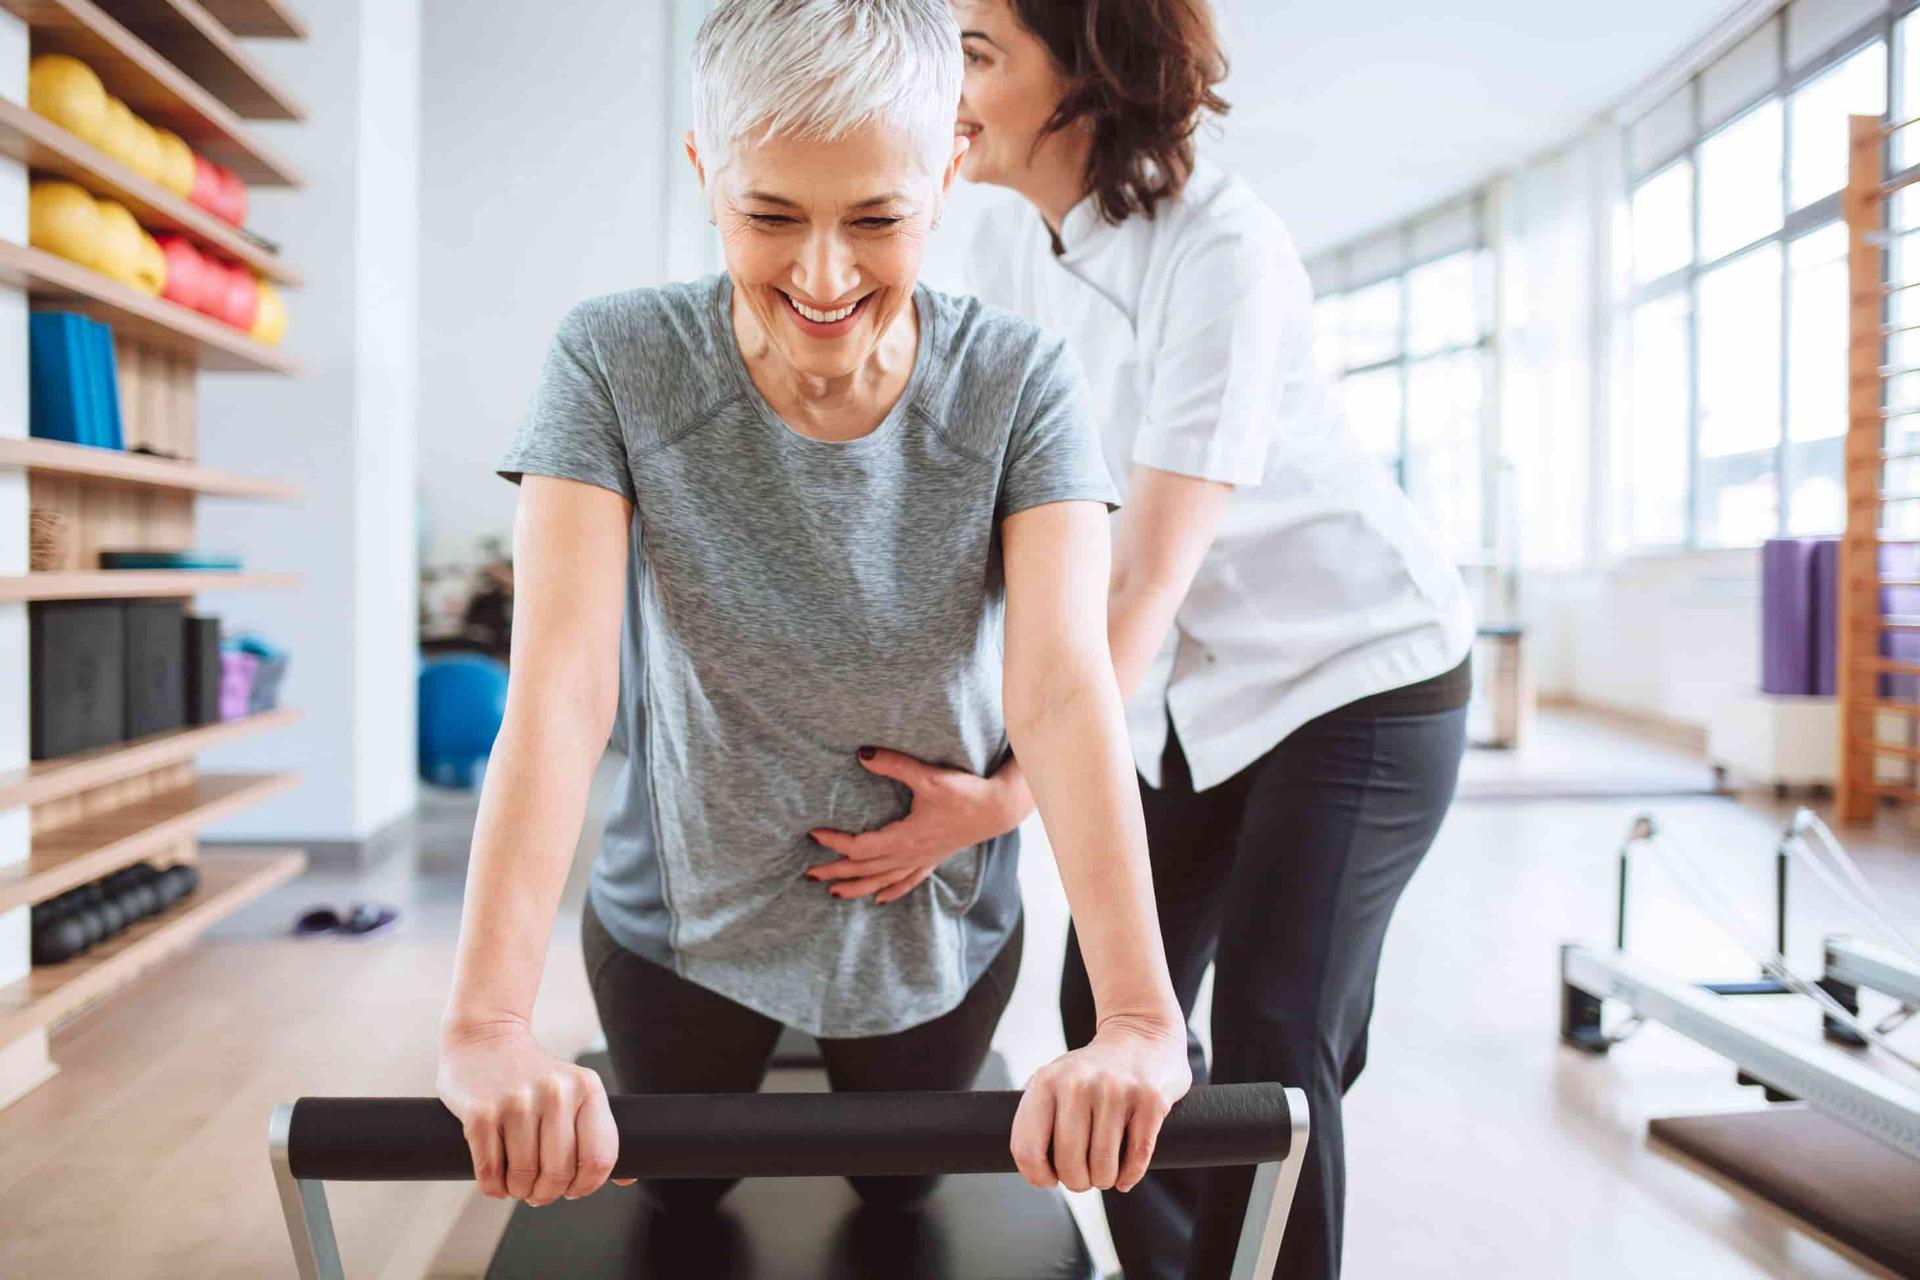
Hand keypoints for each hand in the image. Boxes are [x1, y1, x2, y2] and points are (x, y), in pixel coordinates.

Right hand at [437, 1019, 629, 1203]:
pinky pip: (491, 1173)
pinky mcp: (481, 1113)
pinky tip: (498, 1181)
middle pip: (560, 1172)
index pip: (599, 1157)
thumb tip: (627, 1177)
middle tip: (539, 1192)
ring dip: (520, 1191)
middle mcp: (555, 1092)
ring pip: (524, 1176)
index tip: (573, 1189)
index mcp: (587, 1087)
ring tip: (517, 1184)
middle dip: (548, 1193)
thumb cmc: (534, 1077)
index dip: (587, 1185)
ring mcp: (517, 1102)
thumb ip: (598, 1131)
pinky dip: (495, 1188)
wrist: (484, 1040)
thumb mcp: (576, 1090)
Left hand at [806, 748, 1026, 902]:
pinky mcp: (933, 858)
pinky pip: (908, 881)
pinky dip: (891, 891)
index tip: (814, 834)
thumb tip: (861, 753)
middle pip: (865, 869)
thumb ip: (893, 765)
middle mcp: (910, 854)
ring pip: (883, 881)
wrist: (997, 809)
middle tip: (809, 873)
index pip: (860, 847)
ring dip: (857, 887)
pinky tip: (879, 899)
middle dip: (836, 872)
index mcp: (905, 838)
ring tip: (833, 893)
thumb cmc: (964, 793)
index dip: (835, 843)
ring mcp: (922, 860)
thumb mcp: (927, 777)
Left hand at [1010, 1015, 1191, 1193]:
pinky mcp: (1150, 1101)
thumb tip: (1033, 1169)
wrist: (1142, 1034)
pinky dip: (1129, 1176)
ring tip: (1105, 1169)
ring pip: (1103, 1168)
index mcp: (1046, 1081)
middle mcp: (1078, 1084)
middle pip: (1069, 1165)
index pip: (1027, 1150)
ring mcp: (1116, 1091)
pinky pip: (1135, 1161)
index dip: (1038, 1176)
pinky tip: (1125, 1173)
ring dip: (1105, 1180)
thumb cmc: (1093, 1072)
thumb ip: (1037, 1117)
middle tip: (1084, 1175)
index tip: (1050, 1177)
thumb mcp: (1054, 1080)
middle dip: (1077, 1182)